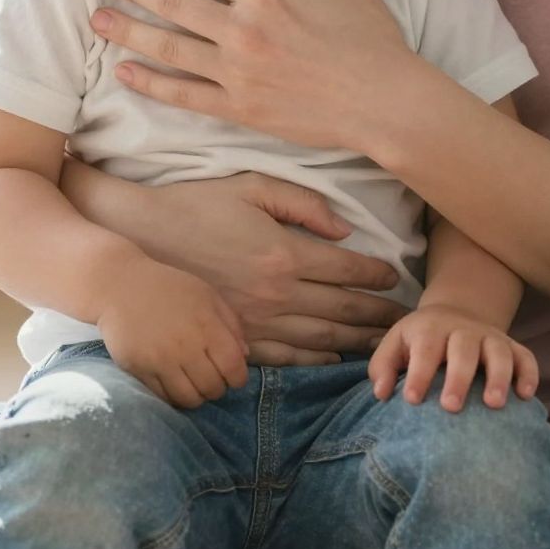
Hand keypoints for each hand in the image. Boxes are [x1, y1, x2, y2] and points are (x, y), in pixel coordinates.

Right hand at [61, 162, 406, 364]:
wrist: (140, 240)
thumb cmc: (197, 204)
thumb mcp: (252, 187)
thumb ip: (303, 205)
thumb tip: (344, 232)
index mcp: (284, 253)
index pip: (348, 270)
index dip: (379, 276)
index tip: (397, 277)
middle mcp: (277, 293)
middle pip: (346, 310)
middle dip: (381, 315)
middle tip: (409, 319)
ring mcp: (258, 322)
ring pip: (324, 338)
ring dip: (360, 341)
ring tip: (386, 343)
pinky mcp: (239, 339)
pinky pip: (289, 358)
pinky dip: (319, 360)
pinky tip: (338, 359)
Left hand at [89, 0, 415, 153]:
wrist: (385, 103)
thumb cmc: (373, 40)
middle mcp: (243, 29)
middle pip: (172, 1)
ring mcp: (237, 72)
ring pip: (168, 47)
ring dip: (128, 30)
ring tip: (97, 19)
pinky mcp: (239, 108)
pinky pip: (183, 95)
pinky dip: (151, 83)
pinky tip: (126, 72)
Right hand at [96, 250, 248, 408]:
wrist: (119, 285)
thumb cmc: (168, 287)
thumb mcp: (206, 295)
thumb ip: (230, 323)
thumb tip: (244, 356)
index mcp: (207, 326)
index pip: (233, 368)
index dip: (238, 378)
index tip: (232, 376)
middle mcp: (185, 346)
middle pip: (213, 388)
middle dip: (217, 388)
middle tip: (210, 378)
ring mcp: (160, 360)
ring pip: (189, 399)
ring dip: (196, 396)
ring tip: (192, 384)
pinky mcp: (139, 370)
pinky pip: (163, 398)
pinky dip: (173, 396)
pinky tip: (173, 383)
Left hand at [368, 305, 538, 412]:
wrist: (455, 312)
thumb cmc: (420, 339)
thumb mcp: (396, 343)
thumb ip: (383, 367)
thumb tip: (381, 393)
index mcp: (431, 329)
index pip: (425, 349)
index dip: (420, 373)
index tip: (413, 400)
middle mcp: (463, 331)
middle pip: (464, 349)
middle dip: (458, 377)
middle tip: (451, 407)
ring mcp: (490, 337)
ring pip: (499, 352)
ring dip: (499, 376)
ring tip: (494, 405)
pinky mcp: (512, 346)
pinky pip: (526, 357)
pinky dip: (529, 374)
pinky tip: (526, 396)